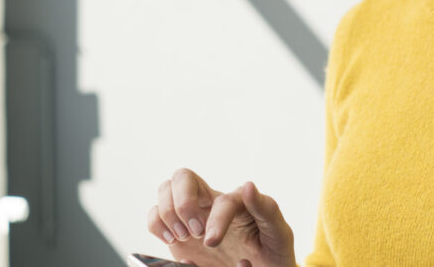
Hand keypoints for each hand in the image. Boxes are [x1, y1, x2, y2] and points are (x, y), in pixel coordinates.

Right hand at [147, 168, 295, 266]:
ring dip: (167, 213)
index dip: (215, 219)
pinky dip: (156, 226)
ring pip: (165, 190)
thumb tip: (248, 186)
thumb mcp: (278, 234)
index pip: (221, 199)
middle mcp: (211, 202)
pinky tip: (172, 241)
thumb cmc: (272, 255)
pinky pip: (154, 216)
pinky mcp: (177, 231)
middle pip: (182, 177)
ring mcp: (191, 215)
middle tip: (193, 233)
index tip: (212, 242)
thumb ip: (267, 209)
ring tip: (181, 237)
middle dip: (181, 202)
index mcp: (237, 201)